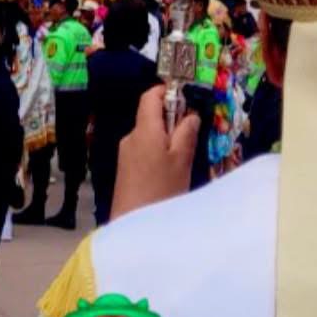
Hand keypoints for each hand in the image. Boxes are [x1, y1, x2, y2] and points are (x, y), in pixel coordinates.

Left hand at [112, 86, 198, 220]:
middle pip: (150, 117)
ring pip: (148, 136)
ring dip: (166, 140)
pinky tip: (169, 174)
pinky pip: (143, 151)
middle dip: (171, 121)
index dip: (167, 92)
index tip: (186, 100)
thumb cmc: (161, 190)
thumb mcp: (182, 160)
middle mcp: (131, 136)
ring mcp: (125, 154)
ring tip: (183, 160)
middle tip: (192, 136)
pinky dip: (157, 154)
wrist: (132, 225)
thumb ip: (186, 133)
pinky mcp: (124, 170)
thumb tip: (190, 114)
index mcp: (144, 129)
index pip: (150, 96)